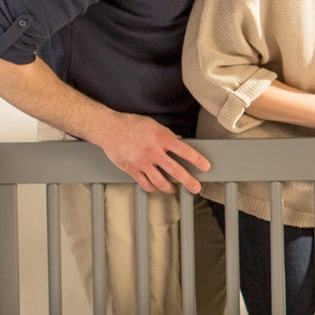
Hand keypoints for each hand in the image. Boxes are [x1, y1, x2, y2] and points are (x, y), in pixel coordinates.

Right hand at [94, 112, 210, 193]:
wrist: (109, 128)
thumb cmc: (131, 124)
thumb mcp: (154, 125)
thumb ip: (167, 135)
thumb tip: (180, 141)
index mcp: (161, 138)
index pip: (184, 151)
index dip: (197, 160)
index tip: (205, 167)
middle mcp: (153, 152)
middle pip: (175, 170)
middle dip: (188, 181)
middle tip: (196, 188)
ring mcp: (142, 162)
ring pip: (160, 182)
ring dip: (170, 188)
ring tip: (175, 189)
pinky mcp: (132, 170)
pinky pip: (145, 184)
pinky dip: (153, 188)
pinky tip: (157, 188)